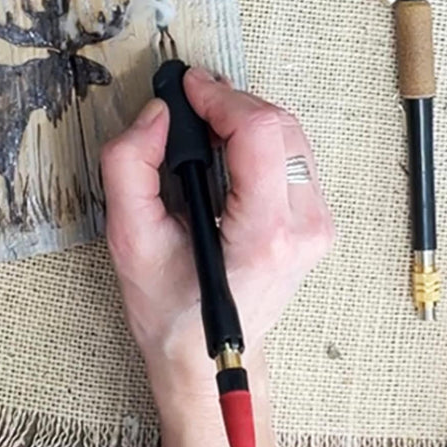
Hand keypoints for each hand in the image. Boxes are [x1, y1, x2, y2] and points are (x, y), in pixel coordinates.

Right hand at [101, 68, 333, 395]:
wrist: (206, 357)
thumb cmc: (170, 309)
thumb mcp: (129, 239)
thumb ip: (130, 166)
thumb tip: (158, 114)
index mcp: (264, 237)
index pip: (260, 133)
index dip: (221, 99)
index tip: (187, 90)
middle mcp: (304, 229)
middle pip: (281, 125)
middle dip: (232, 104)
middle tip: (190, 105)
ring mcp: (318, 226)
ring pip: (291, 134)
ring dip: (246, 118)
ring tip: (204, 124)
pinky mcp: (317, 221)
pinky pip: (294, 154)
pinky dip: (259, 138)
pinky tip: (227, 149)